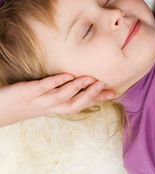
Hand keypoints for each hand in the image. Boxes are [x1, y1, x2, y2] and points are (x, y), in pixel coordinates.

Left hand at [0, 74, 114, 126]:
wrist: (1, 110)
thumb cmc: (26, 102)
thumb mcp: (46, 100)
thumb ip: (61, 92)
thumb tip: (77, 82)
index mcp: (56, 108)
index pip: (81, 105)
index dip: (97, 100)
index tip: (113, 94)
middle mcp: (50, 106)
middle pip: (75, 104)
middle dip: (90, 95)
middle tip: (104, 84)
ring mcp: (40, 99)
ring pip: (62, 97)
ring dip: (77, 88)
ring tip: (90, 78)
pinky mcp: (29, 91)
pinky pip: (45, 87)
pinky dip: (57, 81)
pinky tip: (66, 75)